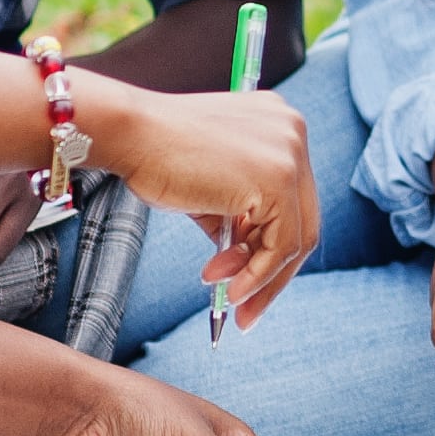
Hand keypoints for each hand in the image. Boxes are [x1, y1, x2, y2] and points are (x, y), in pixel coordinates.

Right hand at [84, 81, 317, 333]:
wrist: (131, 135)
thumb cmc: (158, 157)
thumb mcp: (212, 188)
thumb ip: (239, 217)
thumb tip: (249, 264)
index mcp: (280, 126)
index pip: (293, 200)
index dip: (270, 246)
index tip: (248, 281)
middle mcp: (293, 133)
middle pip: (303, 220)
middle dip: (272, 271)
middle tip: (246, 308)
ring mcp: (291, 156)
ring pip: (296, 238)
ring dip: (259, 277)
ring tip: (224, 293)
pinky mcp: (279, 180)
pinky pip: (281, 246)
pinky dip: (258, 275)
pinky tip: (229, 287)